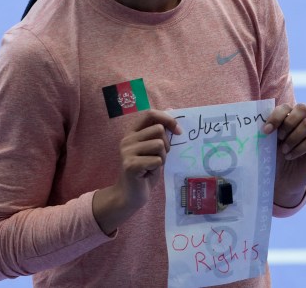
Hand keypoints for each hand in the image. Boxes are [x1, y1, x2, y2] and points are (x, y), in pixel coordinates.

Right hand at [93, 110, 181, 233]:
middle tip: (158, 158)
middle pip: (159, 130)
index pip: (150, 114)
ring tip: (152, 166)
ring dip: (162, 158)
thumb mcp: (154, 149)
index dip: (167, 119)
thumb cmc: (144, 172)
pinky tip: (147, 174)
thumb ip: (160, 132)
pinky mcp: (130, 164)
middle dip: (166, 145)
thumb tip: (171, 109)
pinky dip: (157, 168)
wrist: (130, 195)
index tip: (178, 131)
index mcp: (132, 133)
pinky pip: (157, 160)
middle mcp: (127, 139)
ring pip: (159, 145)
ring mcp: (127, 151)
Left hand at [262, 103, 305, 206]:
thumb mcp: (265, 144)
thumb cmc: (271, 159)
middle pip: (303, 108)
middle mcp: (301, 125)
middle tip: (278, 137)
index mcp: (287, 119)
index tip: (265, 131)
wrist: (280, 181)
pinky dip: (298, 149)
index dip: (277, 115)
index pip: (287, 107)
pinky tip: (289, 156)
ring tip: (283, 150)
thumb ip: (264, 132)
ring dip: (293, 137)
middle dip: (288, 122)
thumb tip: (253, 122)